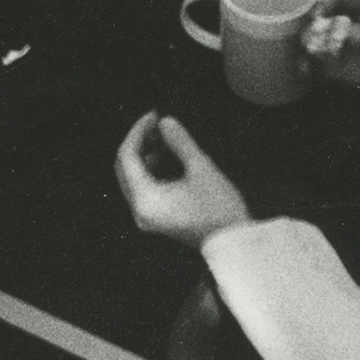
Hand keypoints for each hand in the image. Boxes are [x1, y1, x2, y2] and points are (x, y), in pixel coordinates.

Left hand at [114, 113, 250, 248]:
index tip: (154, 115)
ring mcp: (147, 217)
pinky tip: (168, 157)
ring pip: (133, 178)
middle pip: (125, 168)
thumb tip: (165, 122)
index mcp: (145, 199)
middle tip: (156, 123)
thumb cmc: (220, 210)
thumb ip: (180, 142)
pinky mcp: (157, 219)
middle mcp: (140, 210)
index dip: (138, 131)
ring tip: (164, 138)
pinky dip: (151, 170)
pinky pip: (144, 189)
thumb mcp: (201, 168)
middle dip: (139, 142)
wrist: (234, 244)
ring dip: (145, 155)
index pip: (127, 157)